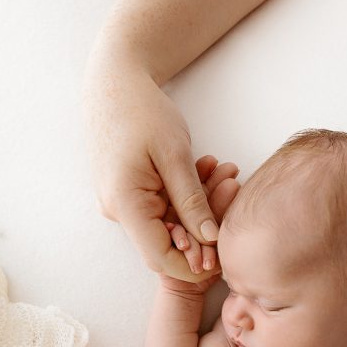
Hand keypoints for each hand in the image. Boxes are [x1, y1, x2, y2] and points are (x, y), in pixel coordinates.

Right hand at [84, 65, 238, 280]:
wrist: (113, 80)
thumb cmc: (143, 110)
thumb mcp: (174, 154)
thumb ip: (192, 202)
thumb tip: (211, 240)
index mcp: (125, 204)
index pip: (161, 259)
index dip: (194, 265)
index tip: (225, 253)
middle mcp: (117, 211)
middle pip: (166, 242)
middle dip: (203, 230)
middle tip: (232, 190)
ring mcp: (120, 203)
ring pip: (166, 223)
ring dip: (197, 208)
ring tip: (224, 173)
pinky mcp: (126, 192)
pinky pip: (159, 206)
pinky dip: (184, 196)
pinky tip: (205, 170)